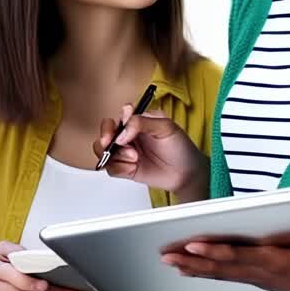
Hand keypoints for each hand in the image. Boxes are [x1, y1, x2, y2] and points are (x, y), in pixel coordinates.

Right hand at [94, 107, 209, 199]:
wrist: (186, 174)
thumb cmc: (180, 148)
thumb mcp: (166, 127)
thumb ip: (142, 123)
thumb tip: (122, 131)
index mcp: (139, 121)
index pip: (120, 116)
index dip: (117, 121)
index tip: (123, 128)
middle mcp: (129, 135)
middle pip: (105, 132)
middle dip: (105, 137)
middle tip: (112, 143)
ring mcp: (126, 152)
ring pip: (103, 150)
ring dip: (116, 155)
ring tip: (134, 158)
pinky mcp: (125, 168)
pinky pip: (110, 168)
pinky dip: (120, 168)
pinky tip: (133, 168)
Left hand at [162, 214, 289, 290]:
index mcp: (279, 262)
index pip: (242, 256)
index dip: (217, 251)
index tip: (193, 244)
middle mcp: (265, 273)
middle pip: (223, 268)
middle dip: (194, 261)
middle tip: (166, 255)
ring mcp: (260, 279)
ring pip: (222, 274)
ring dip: (194, 268)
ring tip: (169, 262)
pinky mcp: (259, 279)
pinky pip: (227, 277)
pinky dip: (206, 272)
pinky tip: (189, 269)